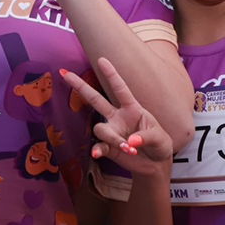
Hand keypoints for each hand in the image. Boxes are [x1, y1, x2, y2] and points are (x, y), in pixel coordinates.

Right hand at [61, 57, 172, 175]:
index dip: (111, 75)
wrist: (156, 164)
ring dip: (112, 138)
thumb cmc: (159, 144)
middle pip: (96, 99)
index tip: (101, 60)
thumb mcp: (160, 138)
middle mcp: (118, 117)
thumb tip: (130, 142)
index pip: (120, 89)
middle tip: (64, 73)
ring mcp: (112, 131)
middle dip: (80, 86)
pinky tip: (97, 154)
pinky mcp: (108, 148)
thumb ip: (145, 137)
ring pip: (100, 128)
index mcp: (132, 108)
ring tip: (129, 149)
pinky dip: (98, 150)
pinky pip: (98, 146)